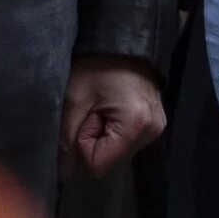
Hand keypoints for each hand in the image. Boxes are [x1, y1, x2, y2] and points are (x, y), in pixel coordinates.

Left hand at [63, 56, 166, 173]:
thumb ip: (66, 138)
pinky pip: (125, 142)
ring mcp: (156, 130)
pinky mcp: (155, 126)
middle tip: (93, 110)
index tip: (84, 119)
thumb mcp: (74, 98)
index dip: (82, 146)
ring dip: (103, 136)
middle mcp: (151, 134)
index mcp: (134, 126)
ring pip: (116, 153)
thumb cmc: (97, 65)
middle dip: (94, 140)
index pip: (97, 165)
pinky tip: (113, 110)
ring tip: (104, 107)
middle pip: (108, 160)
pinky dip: (114, 131)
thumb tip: (62, 175)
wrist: (123, 42)